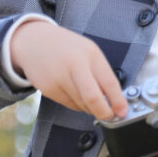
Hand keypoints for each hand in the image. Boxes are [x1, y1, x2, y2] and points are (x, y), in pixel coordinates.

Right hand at [10, 20, 128, 120]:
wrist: (34, 41)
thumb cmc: (66, 46)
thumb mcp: (89, 51)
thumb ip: (101, 72)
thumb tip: (113, 98)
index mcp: (90, 54)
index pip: (109, 82)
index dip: (118, 101)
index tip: (123, 112)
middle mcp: (75, 66)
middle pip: (94, 98)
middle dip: (104, 112)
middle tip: (110, 116)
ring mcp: (60, 78)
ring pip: (81, 104)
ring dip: (90, 108)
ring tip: (91, 100)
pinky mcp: (48, 89)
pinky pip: (68, 104)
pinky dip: (76, 104)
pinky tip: (75, 94)